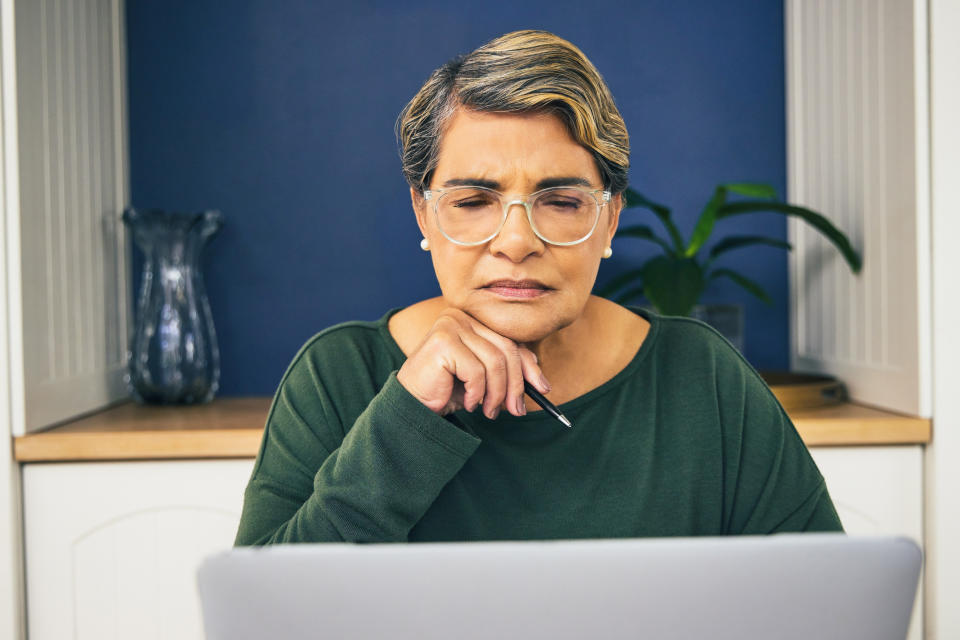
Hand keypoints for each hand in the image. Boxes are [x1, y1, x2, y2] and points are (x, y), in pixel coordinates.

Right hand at [396, 308, 550, 418]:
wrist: (412, 404)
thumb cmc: (448, 389)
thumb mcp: (485, 378)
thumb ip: (509, 370)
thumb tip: (542, 384)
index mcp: (473, 319)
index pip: (511, 339)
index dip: (530, 366)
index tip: (543, 390)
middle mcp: (461, 316)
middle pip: (506, 349)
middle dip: (515, 384)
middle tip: (516, 410)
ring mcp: (450, 325)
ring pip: (495, 362)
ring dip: (496, 393)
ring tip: (489, 411)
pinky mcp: (442, 342)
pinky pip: (476, 371)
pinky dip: (476, 393)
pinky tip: (468, 402)